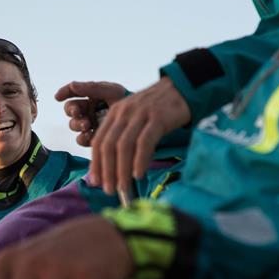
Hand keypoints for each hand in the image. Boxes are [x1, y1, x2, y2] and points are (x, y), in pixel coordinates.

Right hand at [55, 81, 127, 146]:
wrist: (141, 120)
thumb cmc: (127, 101)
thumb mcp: (112, 91)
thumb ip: (92, 88)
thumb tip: (72, 84)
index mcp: (90, 96)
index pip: (72, 92)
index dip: (64, 93)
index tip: (58, 97)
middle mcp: (88, 110)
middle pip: (71, 110)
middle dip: (72, 111)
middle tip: (77, 113)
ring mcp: (90, 124)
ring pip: (74, 125)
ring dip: (77, 124)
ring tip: (86, 124)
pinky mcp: (94, 138)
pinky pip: (82, 139)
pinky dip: (83, 137)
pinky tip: (89, 135)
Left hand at [89, 77, 189, 194]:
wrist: (182, 87)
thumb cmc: (158, 109)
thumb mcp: (135, 118)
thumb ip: (124, 136)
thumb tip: (114, 168)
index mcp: (115, 112)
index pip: (98, 141)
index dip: (95, 163)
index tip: (96, 182)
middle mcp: (124, 112)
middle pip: (108, 145)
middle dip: (107, 171)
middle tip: (109, 190)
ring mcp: (140, 114)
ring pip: (124, 146)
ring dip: (121, 170)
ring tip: (123, 188)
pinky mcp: (158, 117)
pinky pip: (144, 142)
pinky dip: (139, 160)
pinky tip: (138, 174)